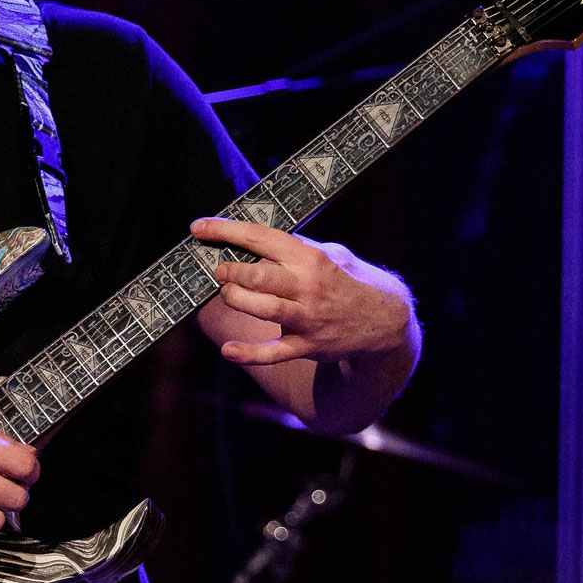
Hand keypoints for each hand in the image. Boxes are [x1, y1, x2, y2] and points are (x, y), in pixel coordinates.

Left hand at [191, 217, 413, 368]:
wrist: (384, 319)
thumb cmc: (348, 280)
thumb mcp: (331, 253)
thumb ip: (296, 248)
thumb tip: (254, 240)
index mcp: (310, 258)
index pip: (261, 238)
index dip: (226, 231)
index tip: (199, 228)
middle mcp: (308, 287)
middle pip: (258, 277)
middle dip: (230, 272)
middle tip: (218, 271)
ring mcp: (308, 318)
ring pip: (263, 309)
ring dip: (236, 300)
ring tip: (227, 294)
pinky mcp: (308, 346)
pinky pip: (275, 354)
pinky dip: (250, 354)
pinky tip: (228, 351)